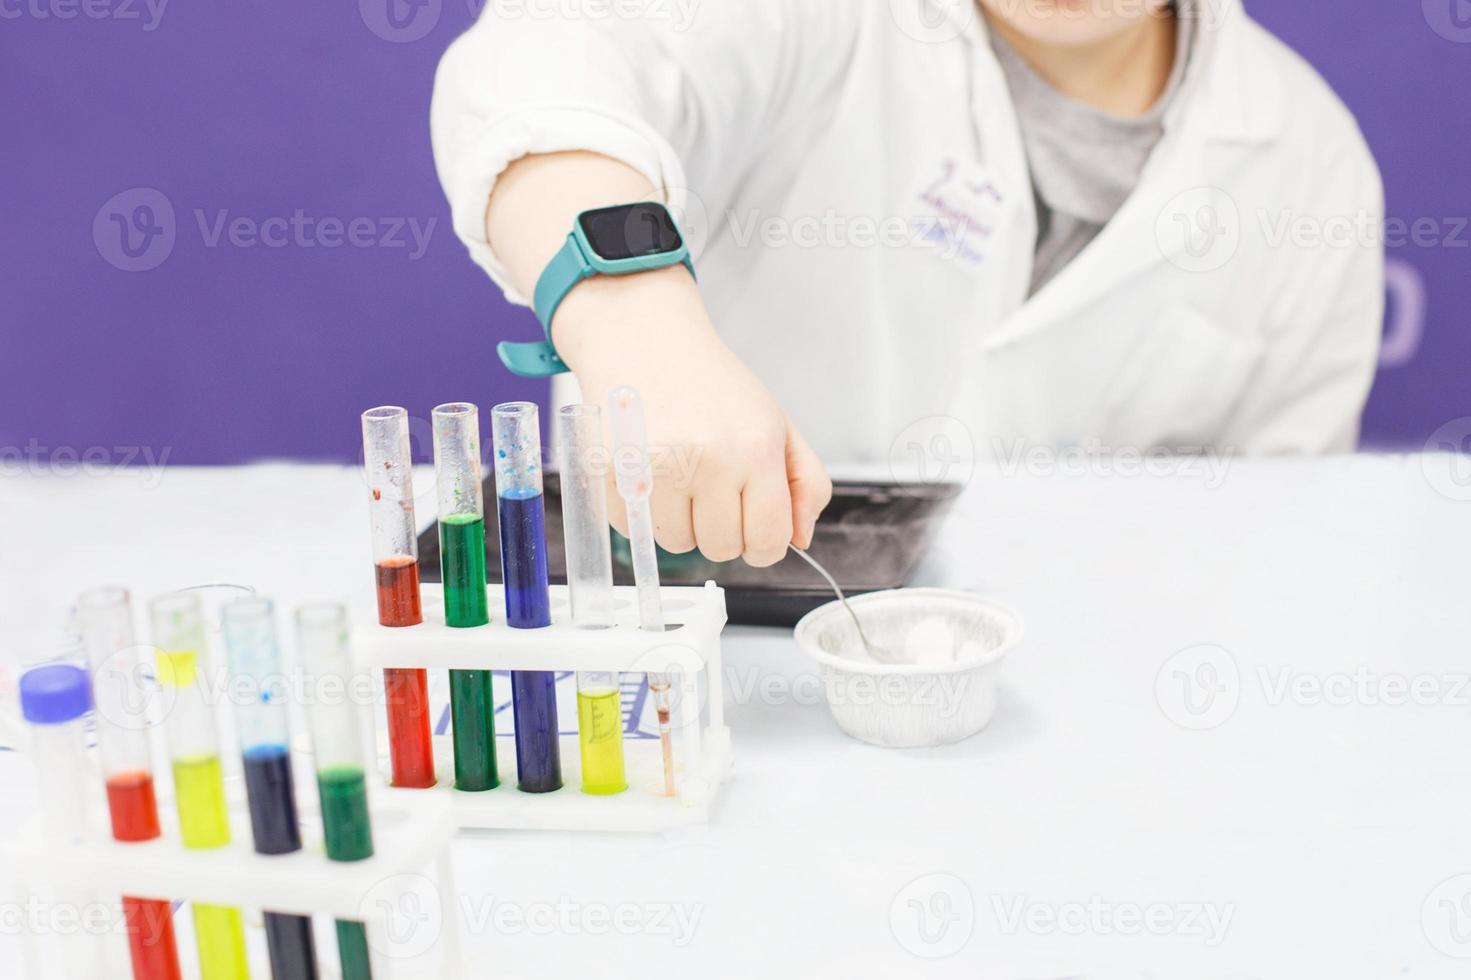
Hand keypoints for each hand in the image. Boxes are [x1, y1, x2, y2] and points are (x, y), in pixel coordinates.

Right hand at [559, 268, 832, 566]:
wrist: (648, 343)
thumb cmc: (714, 386)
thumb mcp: (777, 423)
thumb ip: (805, 482)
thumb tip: (801, 538)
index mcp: (755, 449)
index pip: (768, 540)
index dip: (765, 543)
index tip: (755, 527)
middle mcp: (707, 461)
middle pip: (721, 548)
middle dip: (721, 528)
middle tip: (714, 488)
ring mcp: (655, 469)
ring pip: (676, 544)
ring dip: (681, 522)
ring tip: (680, 476)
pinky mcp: (613, 472)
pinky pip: (636, 530)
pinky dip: (644, 512)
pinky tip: (651, 472)